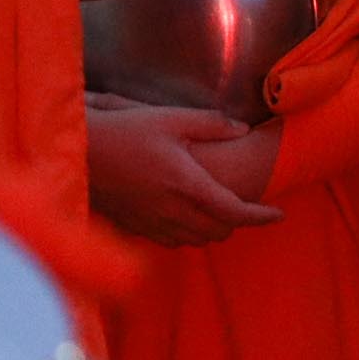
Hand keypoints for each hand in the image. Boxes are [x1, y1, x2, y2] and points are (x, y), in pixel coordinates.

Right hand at [87, 98, 280, 244]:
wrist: (79, 152)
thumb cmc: (126, 131)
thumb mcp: (172, 118)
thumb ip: (212, 124)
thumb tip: (242, 130)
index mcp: (188, 184)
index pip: (236, 212)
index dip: (262, 216)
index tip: (279, 214)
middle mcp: (174, 211)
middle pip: (220, 231)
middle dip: (238, 221)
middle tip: (245, 203)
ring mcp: (154, 224)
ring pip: (197, 240)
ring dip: (213, 228)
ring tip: (217, 209)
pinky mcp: (137, 228)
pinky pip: (172, 241)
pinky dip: (187, 233)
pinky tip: (183, 214)